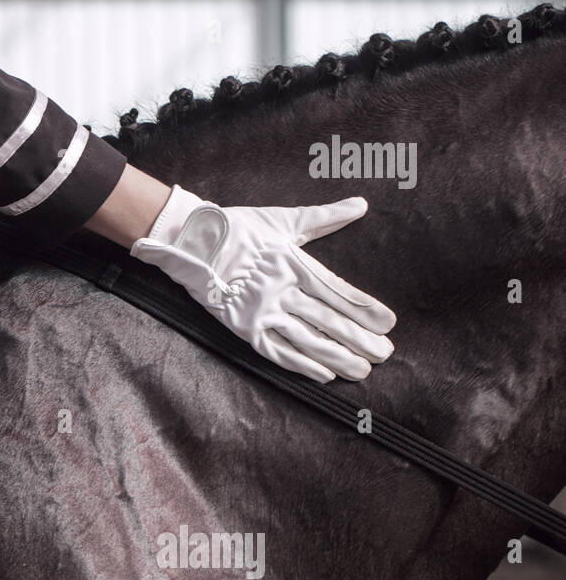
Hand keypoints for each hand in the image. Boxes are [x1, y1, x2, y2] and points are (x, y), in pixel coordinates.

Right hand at [130, 186, 395, 382]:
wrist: (191, 242)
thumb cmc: (239, 228)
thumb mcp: (284, 219)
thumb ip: (325, 217)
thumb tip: (360, 204)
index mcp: (294, 264)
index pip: (338, 292)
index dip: (364, 309)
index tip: (388, 323)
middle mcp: (282, 291)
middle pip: (328, 321)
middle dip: (359, 340)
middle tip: (384, 354)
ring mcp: (262, 313)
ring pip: (307, 341)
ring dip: (337, 357)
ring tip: (362, 370)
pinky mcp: (245, 329)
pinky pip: (278, 352)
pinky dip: (302, 365)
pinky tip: (324, 375)